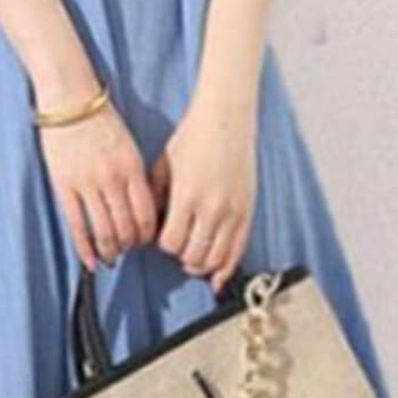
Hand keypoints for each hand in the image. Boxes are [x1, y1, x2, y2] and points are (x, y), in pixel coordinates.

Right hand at [38, 101, 157, 270]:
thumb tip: (142, 209)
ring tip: (111, 256)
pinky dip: (85, 249)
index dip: (148, 236)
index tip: (146, 241)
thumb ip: (136, 176)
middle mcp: (112, 179)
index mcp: (132, 167)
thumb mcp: (129, 146)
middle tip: (128, 250)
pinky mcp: (64, 186)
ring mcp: (87, 184)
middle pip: (127, 228)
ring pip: (104, 232)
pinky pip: (77, 226)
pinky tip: (91, 261)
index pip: (147, 215)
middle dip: (129, 246)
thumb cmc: (100, 119)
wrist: (69, 99)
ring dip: (110, 250)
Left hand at [150, 92, 256, 293]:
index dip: (162, 244)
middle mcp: (212, 207)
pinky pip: (238, 251)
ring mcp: (233, 211)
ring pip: (215, 259)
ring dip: (200, 264)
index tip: (161, 236)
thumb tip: (149, 227)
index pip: (170, 242)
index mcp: (187, 195)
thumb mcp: (163, 165)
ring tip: (191, 257)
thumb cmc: (192, 138)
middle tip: (176, 245)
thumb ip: (155, 198)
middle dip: (180, 256)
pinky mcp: (248, 212)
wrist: (226, 120)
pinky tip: (216, 277)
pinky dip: (226, 268)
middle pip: (192, 255)